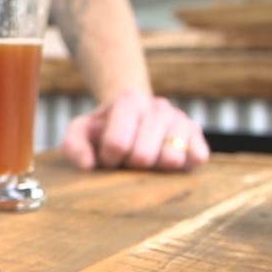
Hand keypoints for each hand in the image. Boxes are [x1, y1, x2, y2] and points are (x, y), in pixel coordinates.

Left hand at [60, 91, 209, 170]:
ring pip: (171, 159)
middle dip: (130, 166)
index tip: (107, 156)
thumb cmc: (103, 130)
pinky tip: (165, 163)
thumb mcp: (80, 132)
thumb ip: (73, 146)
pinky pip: (196, 159)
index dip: (108, 158)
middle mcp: (159, 107)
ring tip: (145, 161)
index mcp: (129, 101)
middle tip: (127, 160)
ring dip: (154, 169)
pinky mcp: (197, 137)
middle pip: (143, 156)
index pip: (117, 144)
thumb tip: (87, 165)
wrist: (132, 117)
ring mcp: (181, 120)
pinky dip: (181, 168)